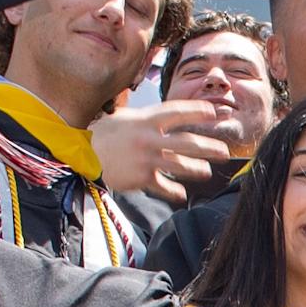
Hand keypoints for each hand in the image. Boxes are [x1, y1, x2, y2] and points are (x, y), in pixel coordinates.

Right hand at [90, 99, 234, 204]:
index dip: (198, 112)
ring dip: (196, 169)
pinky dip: (174, 191)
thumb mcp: (125, 118)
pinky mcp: (141, 178)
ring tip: (207, 172)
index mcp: (145, 119)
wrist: (81, 155)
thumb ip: (147, 120)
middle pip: (187, 142)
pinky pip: (164, 186)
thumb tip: (166, 118)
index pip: (177, 112)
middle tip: (224, 151)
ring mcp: (147, 159)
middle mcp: (149, 138)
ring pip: (180, 165)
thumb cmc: (102, 135)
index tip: (214, 112)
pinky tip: (181, 195)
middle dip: (209, 147)